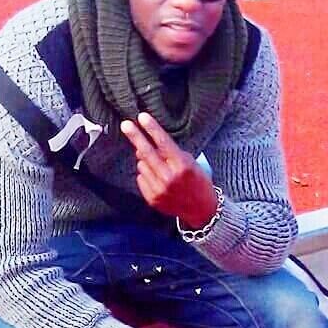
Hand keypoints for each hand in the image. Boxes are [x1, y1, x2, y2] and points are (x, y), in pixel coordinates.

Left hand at [120, 112, 218, 226]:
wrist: (201, 211)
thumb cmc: (198, 183)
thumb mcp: (192, 163)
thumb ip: (171, 153)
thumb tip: (148, 145)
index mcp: (182, 166)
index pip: (163, 143)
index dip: (151, 128)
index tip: (142, 117)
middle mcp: (169, 178)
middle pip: (147, 152)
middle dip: (135, 136)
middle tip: (126, 125)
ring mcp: (159, 190)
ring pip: (141, 165)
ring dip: (146, 161)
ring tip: (160, 167)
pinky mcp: (152, 199)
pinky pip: (141, 179)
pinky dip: (146, 175)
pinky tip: (158, 179)